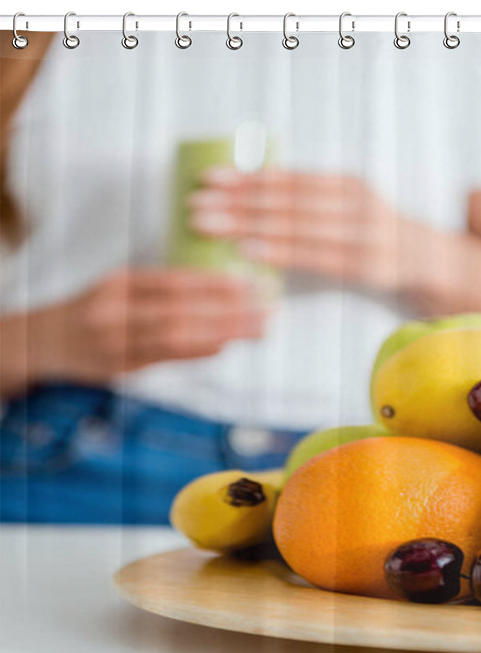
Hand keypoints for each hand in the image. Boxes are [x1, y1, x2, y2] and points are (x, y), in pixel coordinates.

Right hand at [29, 268, 265, 383]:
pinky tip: (223, 347)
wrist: (42, 340)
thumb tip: (222, 288)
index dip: (213, 285)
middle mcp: (114, 311)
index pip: (173, 283)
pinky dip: (196, 353)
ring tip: (255, 331)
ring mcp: (115, 343)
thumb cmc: (94, 308)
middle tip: (267, 312)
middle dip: (228, 313)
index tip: (248, 285)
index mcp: (119, 283)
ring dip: (220, 335)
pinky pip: (164, 360)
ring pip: (174, 338)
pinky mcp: (118, 369)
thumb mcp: (119, 285)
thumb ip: (161, 287)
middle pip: (180, 311)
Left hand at [187, 168, 446, 292]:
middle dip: (236, 203)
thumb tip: (251, 205)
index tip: (207, 179)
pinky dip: (280, 253)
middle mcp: (356, 202)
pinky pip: (317, 258)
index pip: (287, 178)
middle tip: (195, 207)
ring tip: (209, 227)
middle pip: (286, 201)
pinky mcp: (369, 265)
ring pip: (297, 226)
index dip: (246, 178)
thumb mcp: (348, 211)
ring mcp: (365, 232)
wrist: (432, 263)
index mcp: (346, 184)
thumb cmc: (376, 239)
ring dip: (248, 226)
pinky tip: (250, 252)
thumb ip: (310, 206)